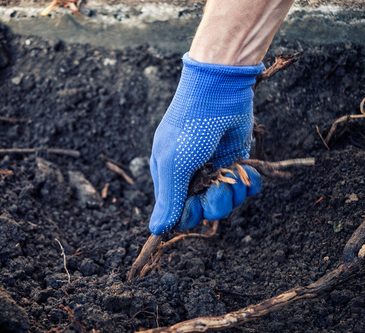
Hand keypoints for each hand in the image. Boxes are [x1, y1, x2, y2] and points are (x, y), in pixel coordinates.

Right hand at [149, 53, 263, 234]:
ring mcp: (215, 168)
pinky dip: (250, 182)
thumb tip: (156, 231)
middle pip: (206, 211)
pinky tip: (247, 171)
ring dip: (235, 192)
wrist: (219, 91)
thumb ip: (168, 200)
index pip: (179, 213)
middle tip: (218, 184)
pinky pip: (246, 186)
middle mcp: (192, 176)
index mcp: (170, 178)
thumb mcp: (173, 165)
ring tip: (234, 172)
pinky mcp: (236, 160)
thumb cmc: (189, 128)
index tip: (196, 205)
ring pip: (228, 201)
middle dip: (216, 203)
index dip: (190, 215)